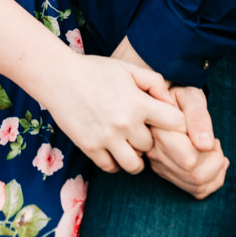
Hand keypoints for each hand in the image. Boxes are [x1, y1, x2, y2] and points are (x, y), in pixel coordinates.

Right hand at [43, 53, 186, 174]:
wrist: (60, 77)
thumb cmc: (96, 70)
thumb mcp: (127, 68)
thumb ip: (154, 82)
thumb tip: (171, 102)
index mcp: (138, 103)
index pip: (175, 123)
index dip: (176, 124)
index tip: (167, 123)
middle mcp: (125, 124)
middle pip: (152, 146)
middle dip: (148, 138)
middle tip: (139, 130)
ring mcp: (107, 138)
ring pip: (135, 165)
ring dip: (134, 156)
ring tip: (128, 144)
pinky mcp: (90, 148)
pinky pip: (111, 168)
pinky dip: (114, 162)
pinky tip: (112, 148)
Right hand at [147, 85, 228, 198]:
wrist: (167, 98)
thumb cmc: (181, 93)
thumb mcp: (191, 96)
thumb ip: (198, 117)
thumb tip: (206, 145)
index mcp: (160, 132)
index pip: (190, 161)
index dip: (209, 153)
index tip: (212, 136)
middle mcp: (155, 152)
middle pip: (195, 177)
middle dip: (215, 163)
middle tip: (215, 143)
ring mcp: (159, 164)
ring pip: (195, 187)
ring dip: (215, 173)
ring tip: (215, 152)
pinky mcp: (165, 171)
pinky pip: (193, 190)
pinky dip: (211, 182)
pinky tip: (215, 164)